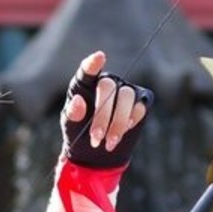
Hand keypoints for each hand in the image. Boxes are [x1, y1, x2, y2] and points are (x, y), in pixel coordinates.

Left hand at [62, 50, 151, 167]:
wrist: (97, 154)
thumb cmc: (79, 135)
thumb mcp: (71, 127)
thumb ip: (72, 114)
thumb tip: (78, 101)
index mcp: (84, 84)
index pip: (87, 71)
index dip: (93, 64)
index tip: (100, 57)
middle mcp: (106, 82)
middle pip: (108, 87)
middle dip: (103, 115)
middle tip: (96, 137)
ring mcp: (125, 90)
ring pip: (126, 96)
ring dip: (118, 122)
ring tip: (108, 142)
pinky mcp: (141, 101)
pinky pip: (140, 106)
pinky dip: (132, 120)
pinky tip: (124, 131)